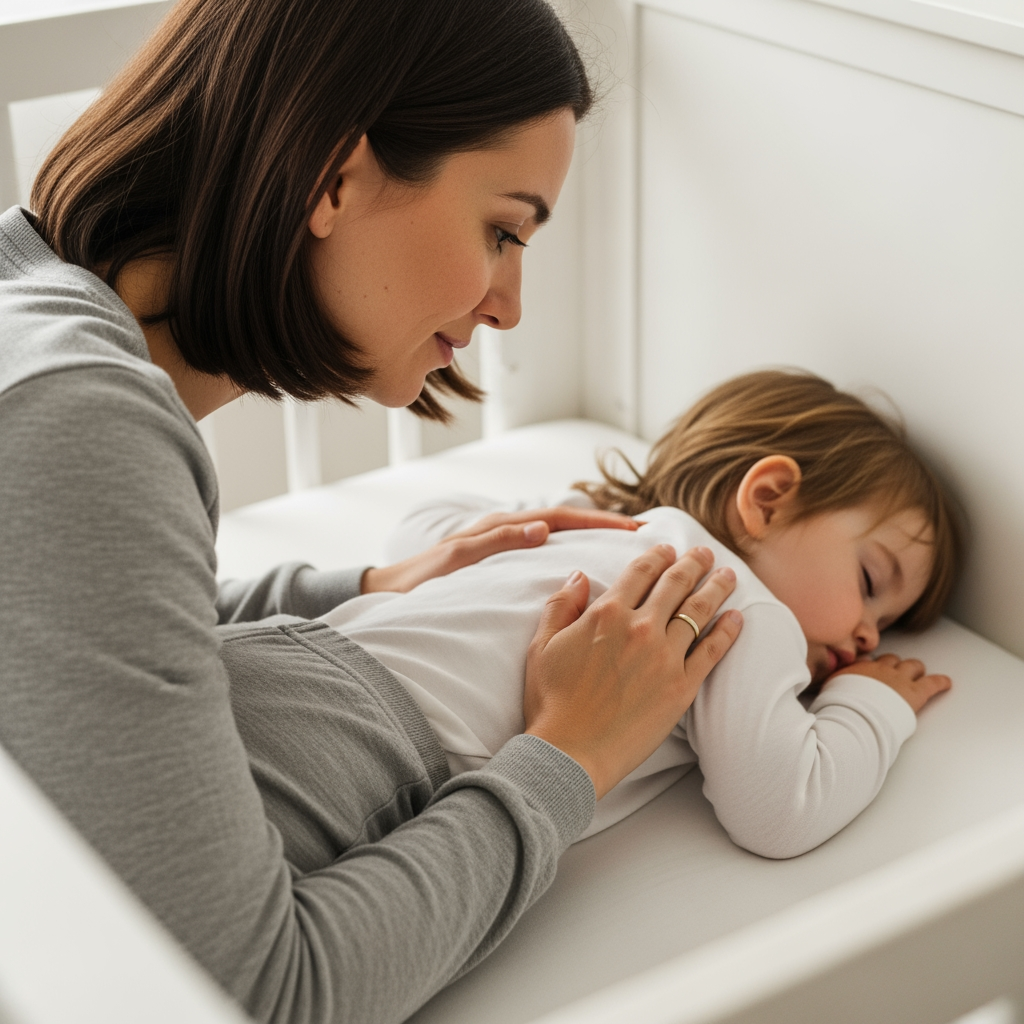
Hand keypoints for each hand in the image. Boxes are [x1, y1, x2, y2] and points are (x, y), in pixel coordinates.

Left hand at [361, 506, 638, 593]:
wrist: (388, 594)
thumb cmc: (418, 581)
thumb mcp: (454, 562)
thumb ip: (495, 543)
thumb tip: (541, 528)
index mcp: (499, 526)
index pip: (559, 516)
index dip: (597, 520)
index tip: (632, 527)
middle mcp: (505, 530)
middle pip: (565, 521)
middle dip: (603, 525)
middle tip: (643, 535)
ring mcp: (504, 545)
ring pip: (558, 536)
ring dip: (590, 537)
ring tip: (626, 548)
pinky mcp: (501, 562)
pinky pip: (545, 552)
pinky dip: (570, 552)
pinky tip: (586, 568)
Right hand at [523, 545, 742, 798]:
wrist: (569, 751)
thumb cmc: (550, 702)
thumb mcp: (542, 645)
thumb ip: (561, 605)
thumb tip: (578, 576)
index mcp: (606, 613)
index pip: (640, 572)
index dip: (657, 555)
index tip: (669, 548)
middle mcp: (640, 627)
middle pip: (675, 584)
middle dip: (693, 563)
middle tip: (706, 553)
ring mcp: (665, 656)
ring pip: (698, 611)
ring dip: (716, 587)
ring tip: (729, 575)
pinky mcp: (682, 686)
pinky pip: (712, 651)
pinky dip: (727, 632)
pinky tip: (738, 618)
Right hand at [830, 653, 950, 712]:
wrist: (856, 715)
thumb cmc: (839, 707)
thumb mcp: (827, 691)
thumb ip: (831, 684)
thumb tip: (825, 687)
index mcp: (858, 670)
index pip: (867, 661)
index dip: (871, 666)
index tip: (871, 670)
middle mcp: (879, 670)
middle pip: (891, 660)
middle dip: (894, 665)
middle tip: (895, 673)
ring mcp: (898, 679)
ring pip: (912, 666)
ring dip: (915, 669)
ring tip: (918, 673)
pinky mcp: (915, 692)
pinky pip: (933, 683)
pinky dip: (940, 682)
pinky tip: (946, 683)